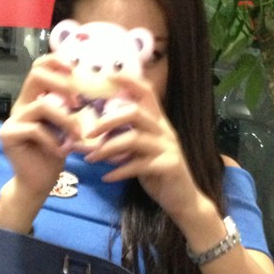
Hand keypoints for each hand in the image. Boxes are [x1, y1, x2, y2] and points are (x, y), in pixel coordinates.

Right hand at [0, 54, 81, 199]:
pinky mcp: (8, 135)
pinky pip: (36, 129)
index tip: (75, 69)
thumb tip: (92, 90)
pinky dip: (53, 141)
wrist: (38, 181)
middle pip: (36, 75)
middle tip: (78, 102)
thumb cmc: (55, 153)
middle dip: (62, 85)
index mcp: (33, 98)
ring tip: (77, 136)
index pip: (39, 67)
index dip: (55, 61)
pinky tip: (61, 152)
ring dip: (66, 120)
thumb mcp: (67, 127)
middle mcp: (21, 105)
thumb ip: (71, 109)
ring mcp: (12, 119)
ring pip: (43, 105)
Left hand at [83, 73, 203, 227]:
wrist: (183, 200)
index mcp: (158, 123)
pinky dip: (119, 171)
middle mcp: (164, 130)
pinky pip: (139, 165)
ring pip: (133, 139)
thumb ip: (124, 139)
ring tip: (91, 159)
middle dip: (108, 120)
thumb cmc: (157, 173)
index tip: (108, 74)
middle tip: (89, 133)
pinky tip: (106, 177)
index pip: (146, 92)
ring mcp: (168, 148)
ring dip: (107, 149)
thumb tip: (94, 134)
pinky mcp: (168, 166)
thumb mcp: (141, 152)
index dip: (129, 81)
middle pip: (134, 113)